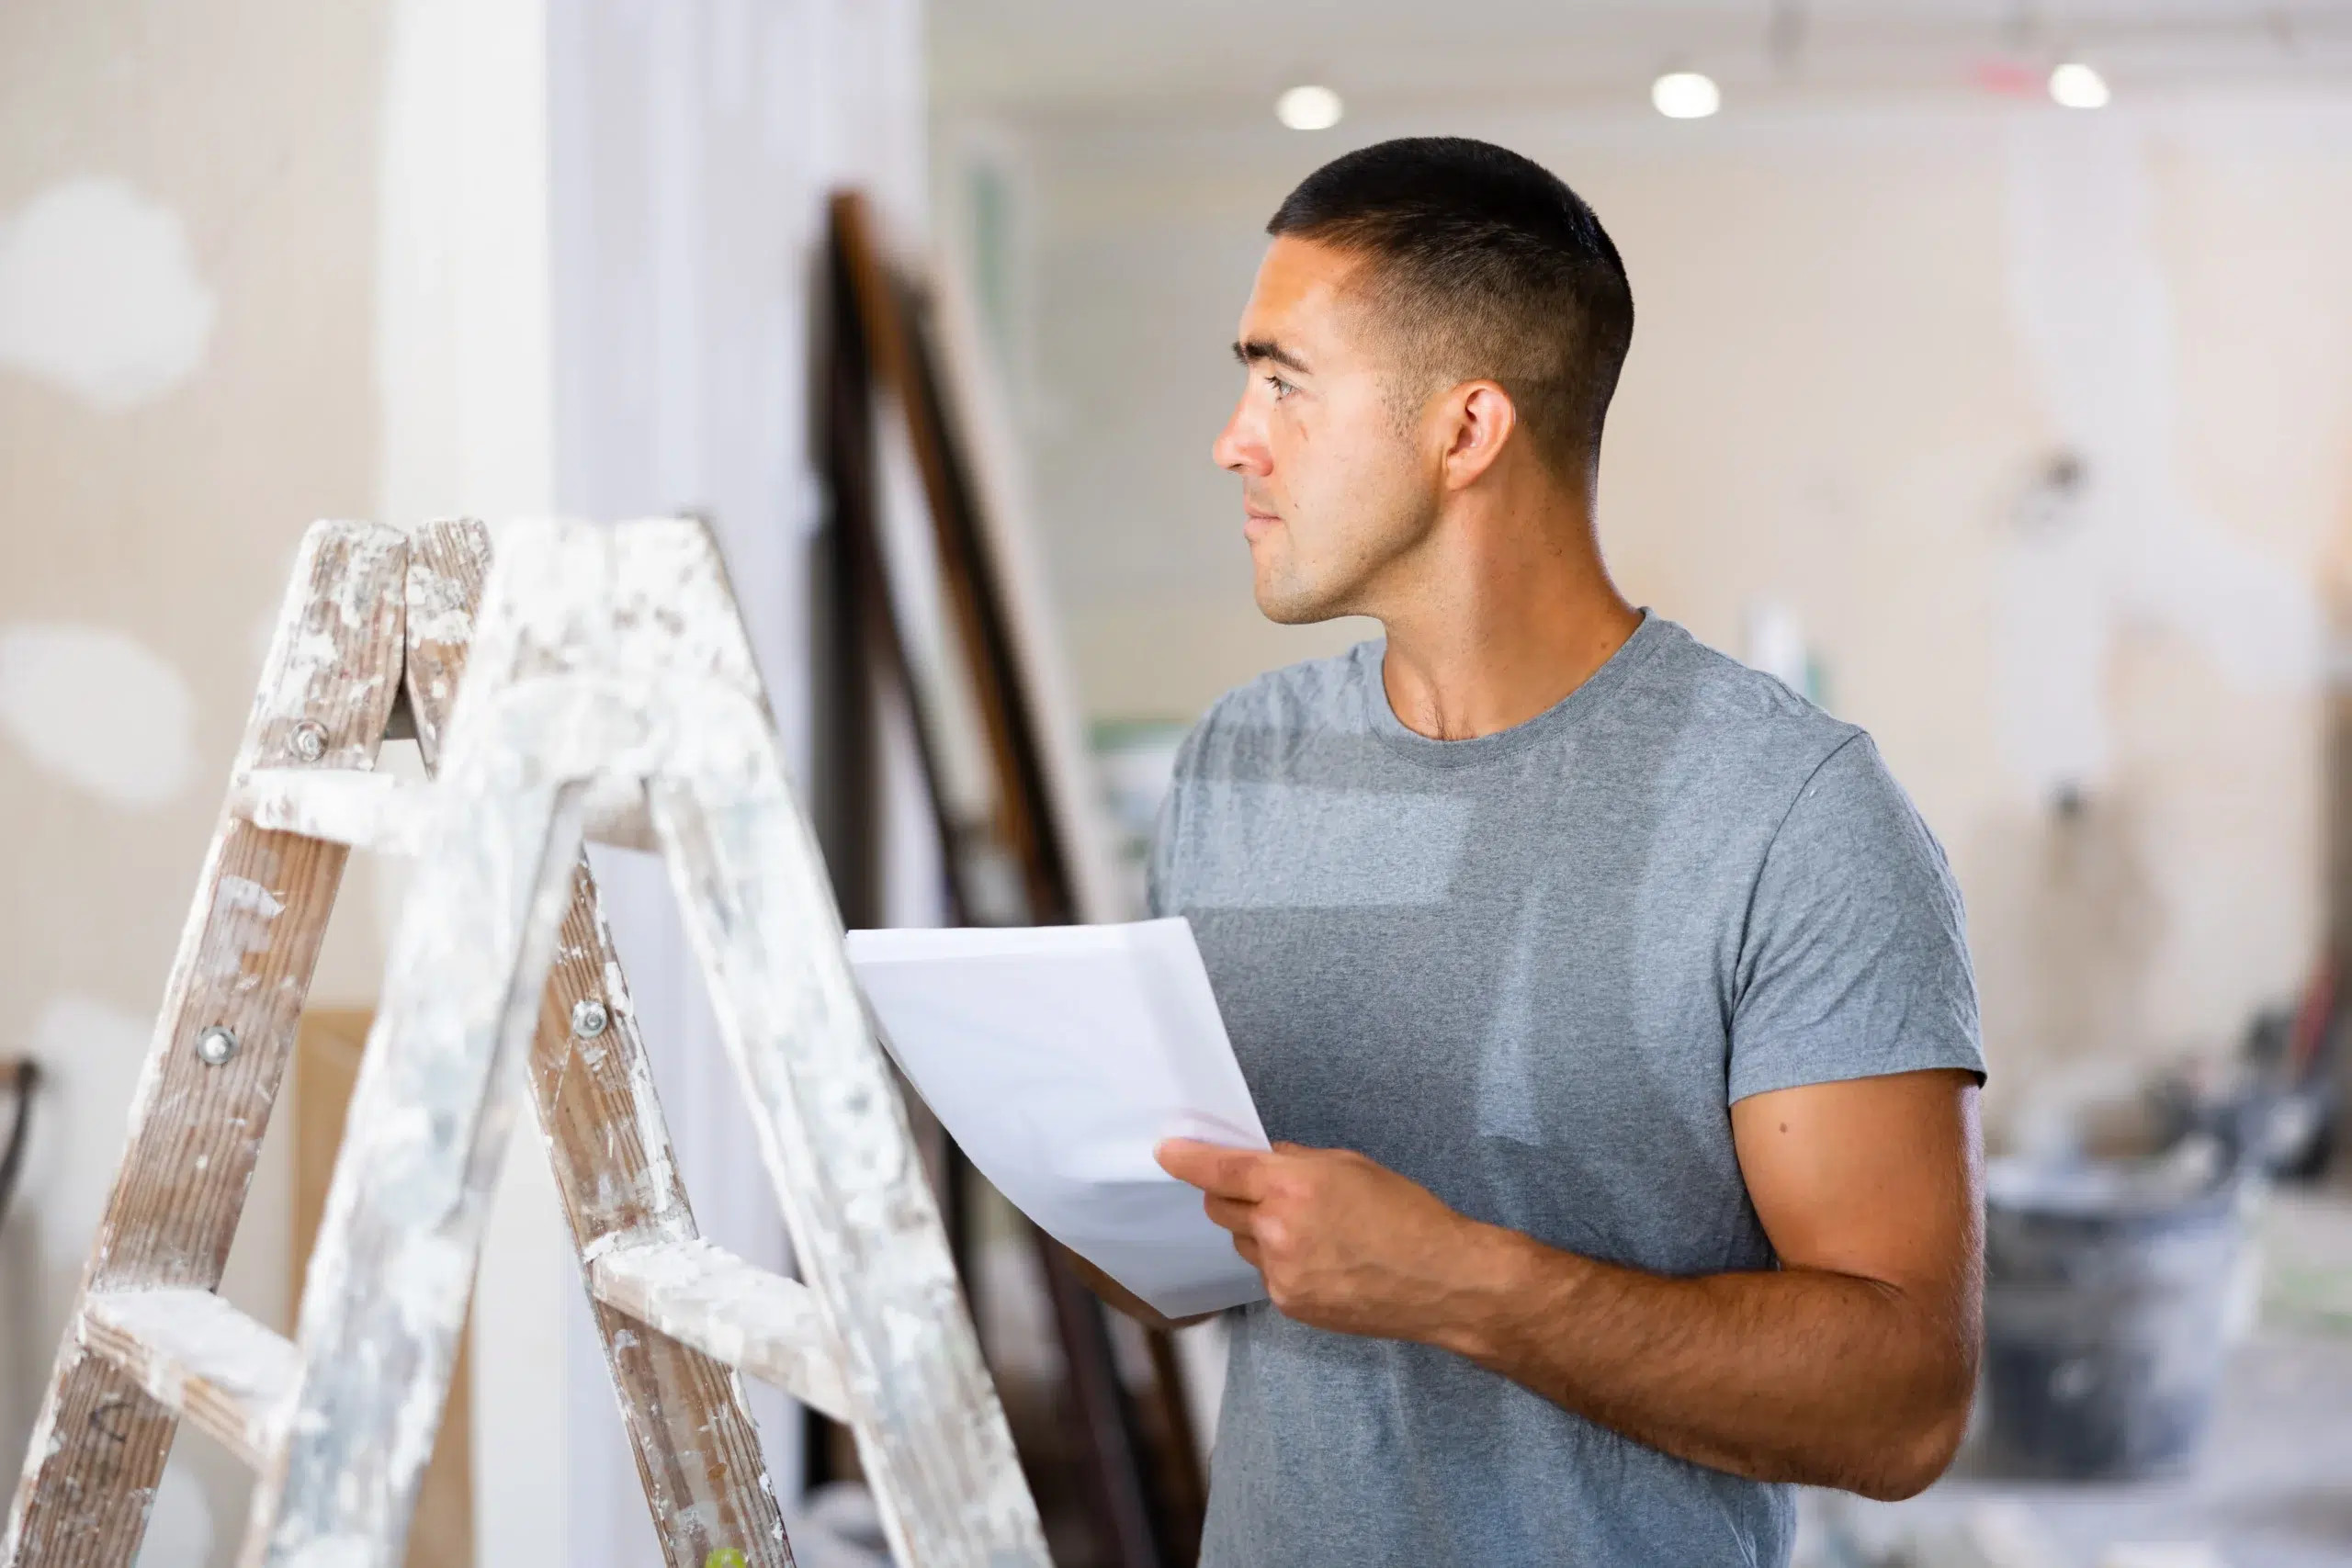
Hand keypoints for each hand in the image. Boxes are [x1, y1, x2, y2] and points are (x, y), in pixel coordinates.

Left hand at [1155, 1138, 1496, 1339]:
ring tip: (1314, 1232)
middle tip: (1269, 1192)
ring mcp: (1281, 1273)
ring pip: (1244, 1243)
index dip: (1187, 1159)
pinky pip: (1267, 1274)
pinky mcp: (1290, 1304)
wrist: (1442, 1280)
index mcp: (1292, 1186)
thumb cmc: (1407, 1215)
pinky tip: (1325, 1261)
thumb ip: (1298, 1162)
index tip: (1167, 1152)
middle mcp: (1277, 1231)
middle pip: (1221, 1208)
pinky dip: (1283, 1262)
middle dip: (1233, 1195)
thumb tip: (1265, 1161)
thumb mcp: (1351, 1166)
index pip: (1220, 1171)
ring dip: (1261, 1231)